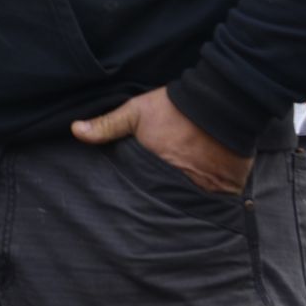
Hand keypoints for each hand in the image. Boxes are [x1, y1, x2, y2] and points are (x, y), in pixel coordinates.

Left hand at [72, 86, 252, 194]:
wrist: (221, 100)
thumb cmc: (174, 107)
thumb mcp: (137, 112)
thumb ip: (107, 125)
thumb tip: (75, 130)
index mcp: (158, 171)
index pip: (145, 195)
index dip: (142, 197)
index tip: (138, 197)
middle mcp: (183, 185)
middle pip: (170, 204)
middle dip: (164, 203)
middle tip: (160, 199)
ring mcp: (209, 189)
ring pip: (195, 204)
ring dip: (190, 202)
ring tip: (183, 199)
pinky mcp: (230, 188)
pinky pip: (221, 202)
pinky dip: (214, 199)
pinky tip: (207, 192)